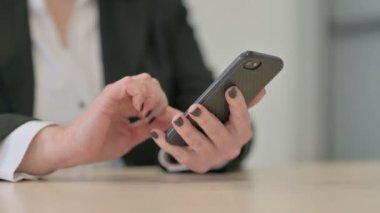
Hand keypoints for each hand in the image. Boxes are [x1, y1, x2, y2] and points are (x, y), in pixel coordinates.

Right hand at [17, 73, 168, 174]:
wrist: (77, 150)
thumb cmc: (100, 144)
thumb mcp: (132, 136)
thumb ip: (149, 128)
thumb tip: (168, 122)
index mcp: (129, 105)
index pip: (154, 93)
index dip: (163, 104)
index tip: (163, 120)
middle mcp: (124, 96)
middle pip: (151, 83)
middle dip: (160, 99)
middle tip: (155, 116)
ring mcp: (116, 94)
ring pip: (144, 80)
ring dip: (152, 96)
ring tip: (147, 113)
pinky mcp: (108, 95)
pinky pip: (128, 84)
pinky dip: (140, 94)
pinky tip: (140, 109)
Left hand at [151, 87, 264, 172]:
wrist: (214, 151)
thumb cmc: (223, 126)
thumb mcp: (235, 115)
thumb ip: (246, 102)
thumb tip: (261, 90)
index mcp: (242, 133)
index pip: (243, 118)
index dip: (237, 105)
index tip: (229, 89)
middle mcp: (230, 148)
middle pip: (218, 133)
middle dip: (206, 120)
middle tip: (195, 107)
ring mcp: (212, 158)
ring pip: (198, 144)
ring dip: (186, 131)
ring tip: (177, 119)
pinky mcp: (195, 164)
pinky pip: (178, 153)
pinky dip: (166, 143)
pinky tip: (157, 132)